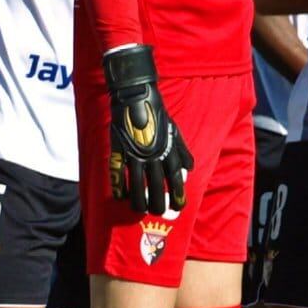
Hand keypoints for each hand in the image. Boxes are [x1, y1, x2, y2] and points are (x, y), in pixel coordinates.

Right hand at [103, 44, 192, 216]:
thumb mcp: (175, 130)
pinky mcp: (119, 149)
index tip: (178, 207)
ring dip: (139, 200)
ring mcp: (135, 153)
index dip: (177, 194)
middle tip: (158, 212)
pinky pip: (118, 173)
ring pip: (137, 183)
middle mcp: (153, 154)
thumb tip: (189, 169)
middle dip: (158, 202)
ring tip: (140, 210)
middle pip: (156, 185)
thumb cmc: (158, 113)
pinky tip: (121, 197)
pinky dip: (119, 186)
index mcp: (168, 150)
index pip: (174, 178)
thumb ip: (182, 150)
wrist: (137, 95)